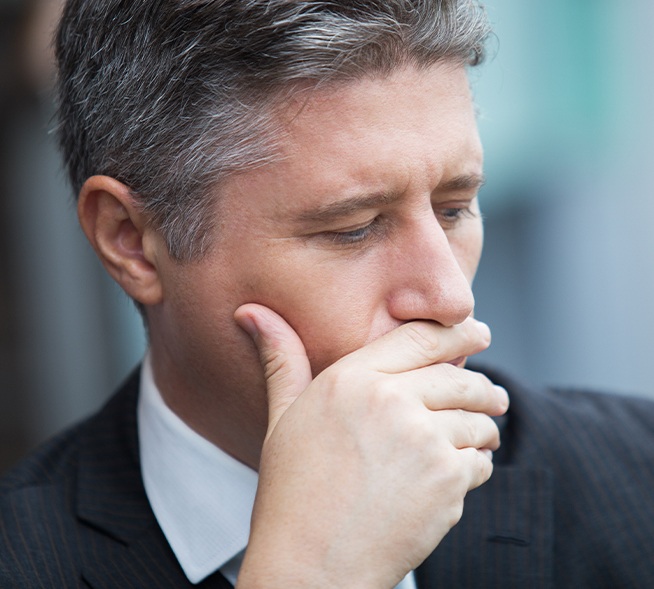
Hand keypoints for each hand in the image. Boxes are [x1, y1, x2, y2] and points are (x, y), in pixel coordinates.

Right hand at [234, 304, 507, 588]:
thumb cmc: (292, 492)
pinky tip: (459, 473)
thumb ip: (282, 359)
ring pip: (477, 420)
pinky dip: (477, 465)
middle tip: (492, 394)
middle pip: (460, 377)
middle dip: (482, 386)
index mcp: (352, 379)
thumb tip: (251, 312)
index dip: (459, 331)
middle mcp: (392, 401)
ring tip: (481, 435)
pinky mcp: (447, 481)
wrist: (311, 567)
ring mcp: (423, 441)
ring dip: (484, 428)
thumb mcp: (283, 417)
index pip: (421, 337)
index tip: (479, 331)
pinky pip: (480, 461)